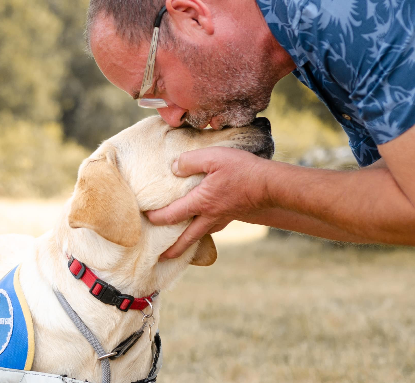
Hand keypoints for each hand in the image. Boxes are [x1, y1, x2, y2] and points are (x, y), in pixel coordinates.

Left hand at [145, 146, 269, 259]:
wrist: (269, 184)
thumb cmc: (241, 170)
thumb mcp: (213, 158)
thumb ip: (190, 161)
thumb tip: (174, 168)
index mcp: (200, 202)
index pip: (171, 215)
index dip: (156, 217)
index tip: (145, 217)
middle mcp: (209, 216)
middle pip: (186, 238)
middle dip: (173, 249)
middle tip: (162, 257)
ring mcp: (221, 218)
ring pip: (200, 234)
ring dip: (189, 242)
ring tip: (181, 245)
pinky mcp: (231, 215)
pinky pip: (213, 227)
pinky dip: (204, 231)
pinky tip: (204, 225)